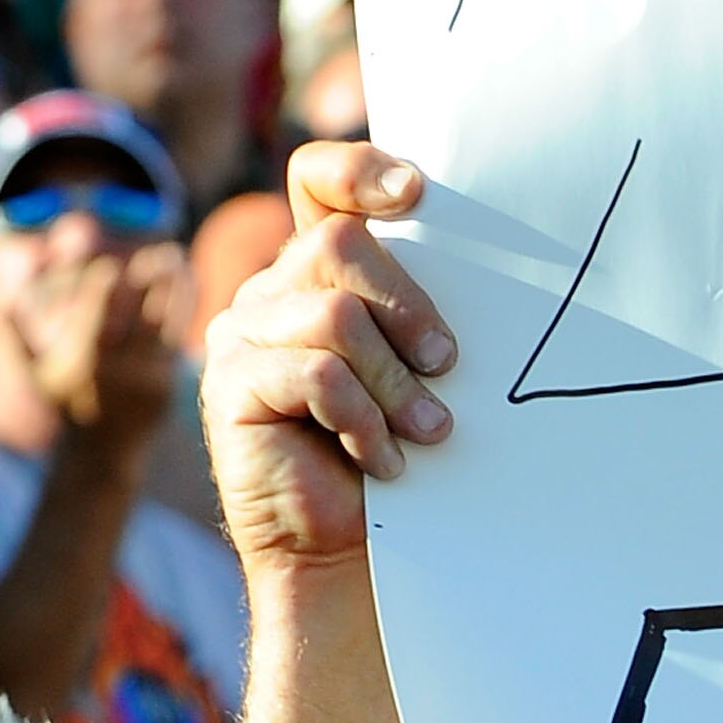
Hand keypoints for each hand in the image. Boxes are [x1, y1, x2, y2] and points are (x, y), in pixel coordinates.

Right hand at [13, 240, 182, 448]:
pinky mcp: (168, 383)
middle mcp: (120, 369)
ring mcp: (148, 377)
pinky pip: (177, 339)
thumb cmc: (66, 404)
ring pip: (165, 324)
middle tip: (159, 251)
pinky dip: (184, 310)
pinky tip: (190, 283)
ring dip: (174, 289)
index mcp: (86, 362)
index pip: (97, 317)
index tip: (112, 265)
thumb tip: (1, 301)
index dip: (105, 290)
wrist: (105, 452)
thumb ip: (18, 337)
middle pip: (139, 315)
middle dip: (149, 282)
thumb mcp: (36, 375)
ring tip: (178, 257)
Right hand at [200, 142, 453, 575]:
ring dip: (395, 381)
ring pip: (334, 315)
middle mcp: (273, 290)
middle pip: (339, 243)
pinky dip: (363, 419)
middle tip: (447, 367)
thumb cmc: (396, 458)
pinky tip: (382, 460)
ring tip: (426, 433)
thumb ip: (421, 319)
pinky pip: (314, 374)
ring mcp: (243, 333)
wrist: (346, 551)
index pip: (319, 183)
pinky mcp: (230, 384)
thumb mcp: (417, 374)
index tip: (418, 194)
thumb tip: (492, 273)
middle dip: (408, 308)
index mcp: (318, 272)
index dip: (359, 170)